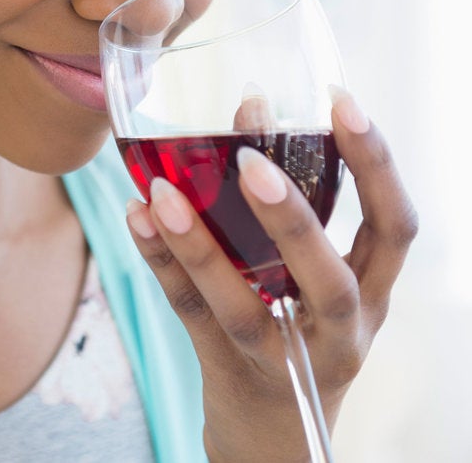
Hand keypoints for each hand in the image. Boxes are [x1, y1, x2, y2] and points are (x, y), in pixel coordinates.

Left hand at [124, 89, 417, 461]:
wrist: (277, 435)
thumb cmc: (298, 326)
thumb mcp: (313, 275)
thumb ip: (289, 202)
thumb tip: (250, 106)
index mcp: (370, 292)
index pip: (394, 227)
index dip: (376, 164)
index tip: (343, 101)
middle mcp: (338, 330)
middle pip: (326, 280)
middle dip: (291, 218)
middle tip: (249, 159)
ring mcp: (282, 358)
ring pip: (244, 307)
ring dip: (200, 244)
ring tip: (163, 190)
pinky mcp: (227, 369)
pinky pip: (190, 313)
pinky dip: (160, 261)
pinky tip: (136, 215)